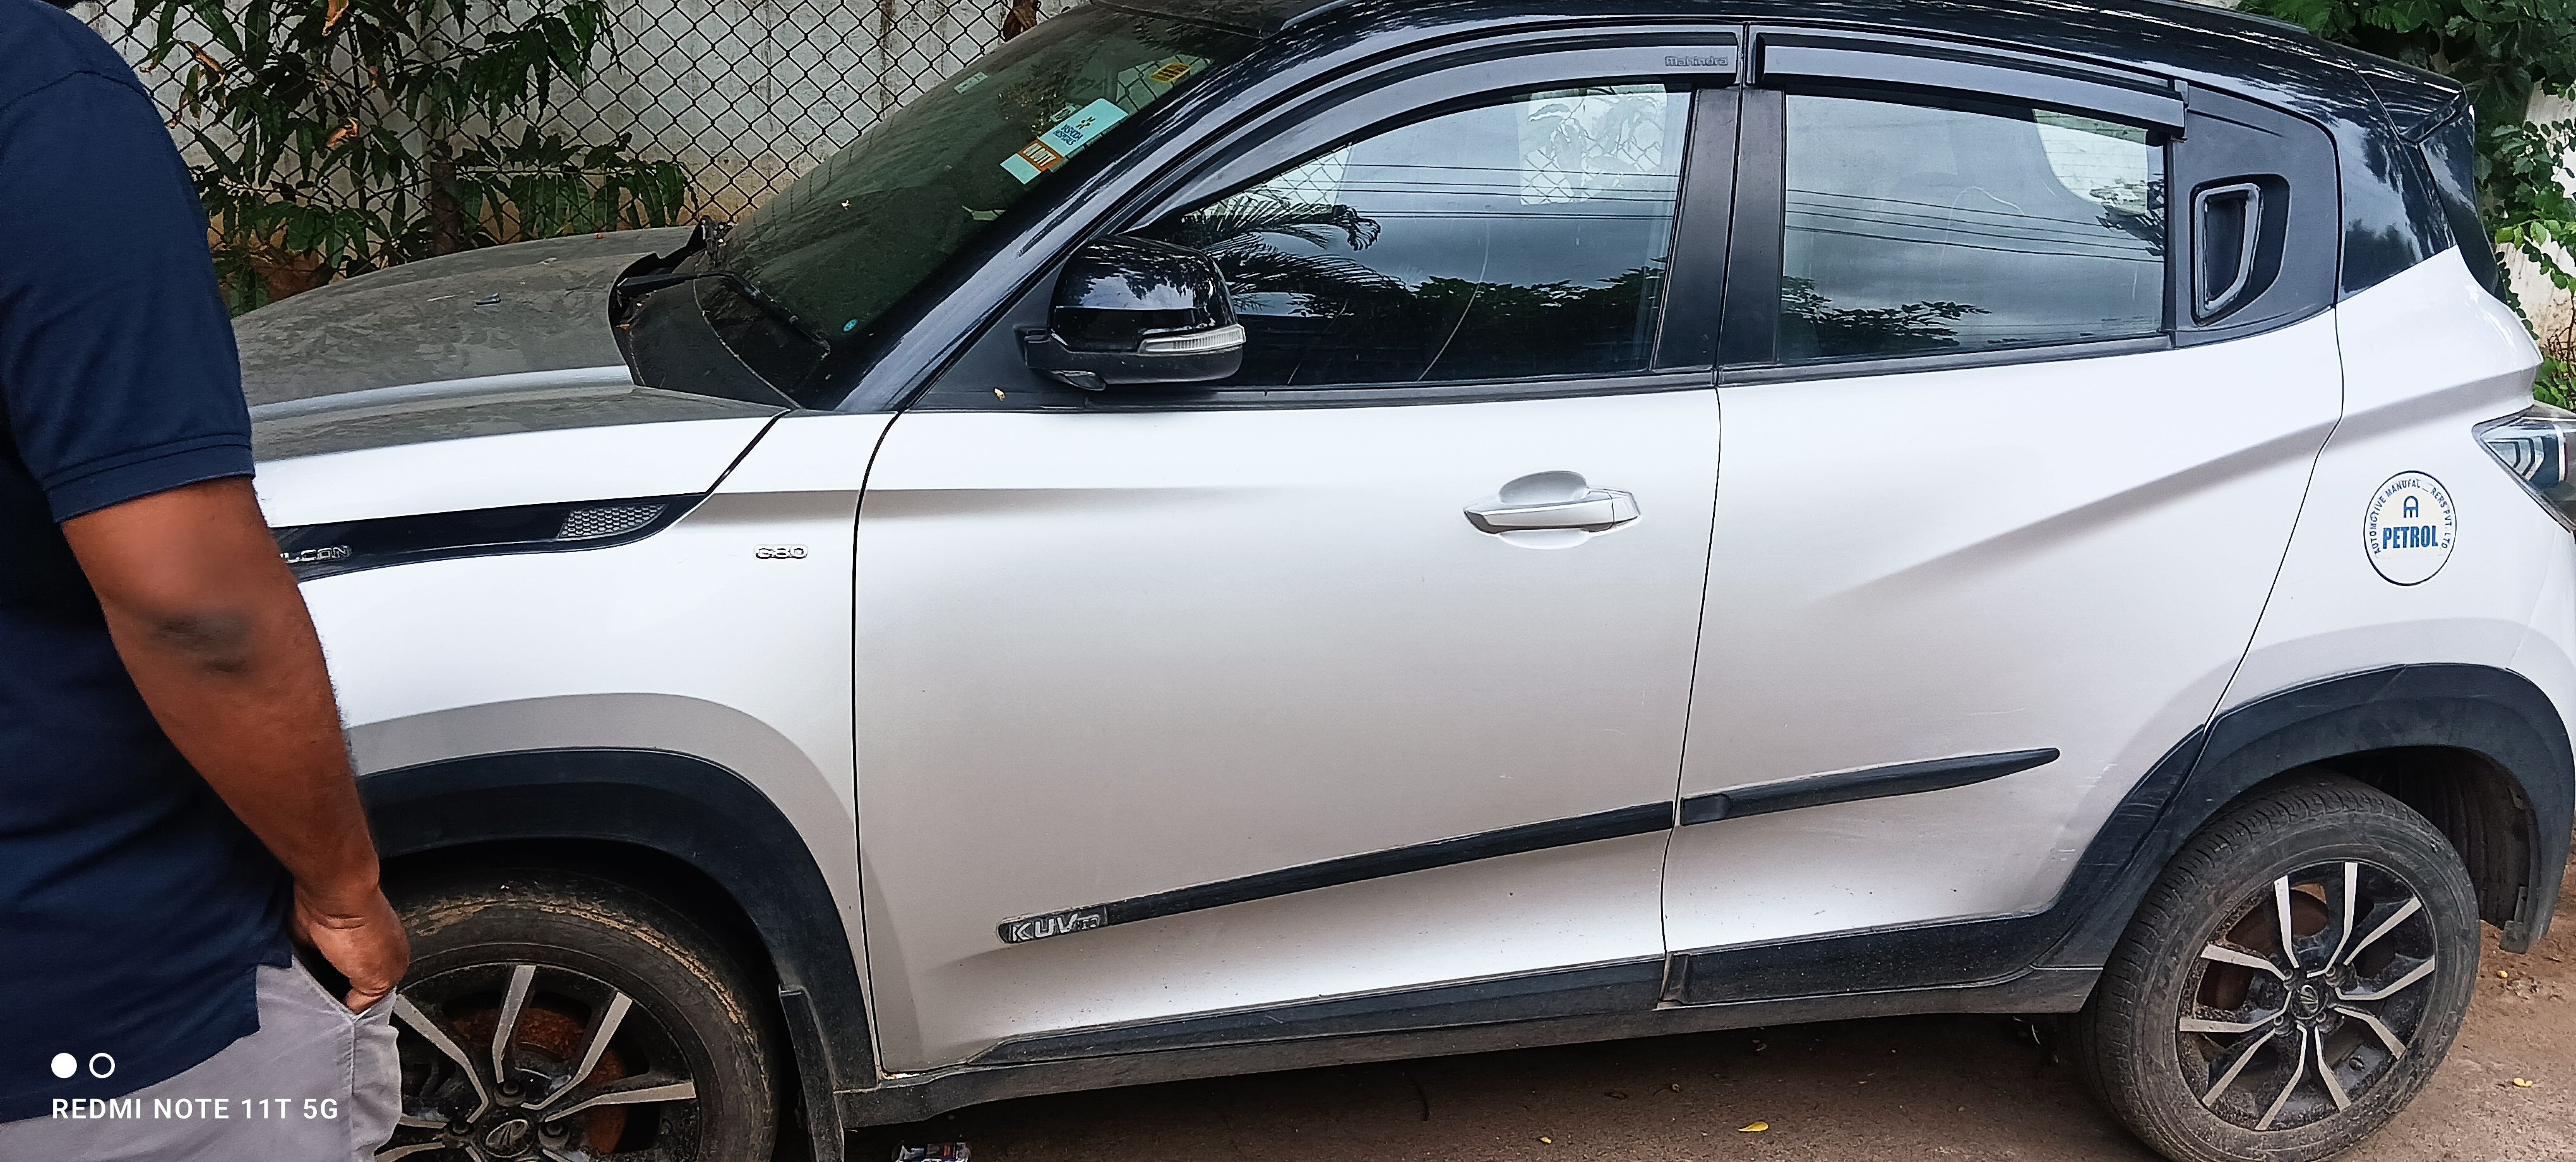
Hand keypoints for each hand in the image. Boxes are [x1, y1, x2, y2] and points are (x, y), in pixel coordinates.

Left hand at [292, 880, 410, 1010]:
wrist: (331, 899)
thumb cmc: (361, 929)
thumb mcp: (379, 981)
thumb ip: (368, 1001)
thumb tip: (351, 1012)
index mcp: (391, 960)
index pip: (376, 994)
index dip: (360, 1007)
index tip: (345, 1018)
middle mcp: (366, 949)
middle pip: (349, 984)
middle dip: (335, 995)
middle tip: (325, 1004)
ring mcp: (338, 942)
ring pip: (324, 975)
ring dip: (315, 982)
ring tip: (310, 987)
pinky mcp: (311, 936)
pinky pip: (303, 962)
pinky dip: (300, 969)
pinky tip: (300, 972)